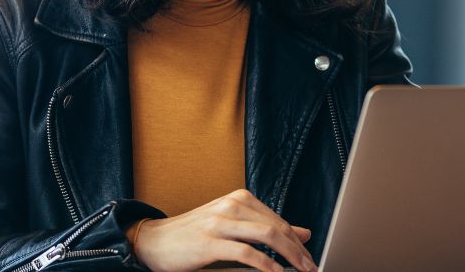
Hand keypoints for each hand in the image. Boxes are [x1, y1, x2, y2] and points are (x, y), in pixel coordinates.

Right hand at [130, 189, 316, 271]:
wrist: (153, 241)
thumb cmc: (193, 235)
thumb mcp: (233, 226)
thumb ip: (266, 228)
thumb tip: (303, 233)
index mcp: (240, 199)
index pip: (279, 220)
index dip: (298, 241)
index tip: (309, 258)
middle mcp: (233, 205)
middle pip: (277, 227)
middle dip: (298, 250)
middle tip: (311, 267)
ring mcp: (220, 222)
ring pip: (267, 236)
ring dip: (289, 256)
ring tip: (300, 271)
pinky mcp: (210, 242)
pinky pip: (246, 253)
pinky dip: (266, 265)